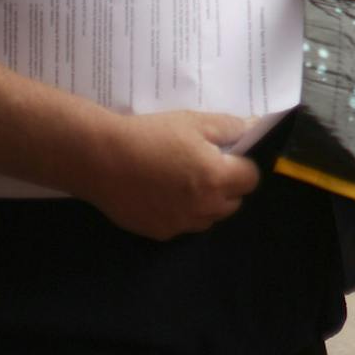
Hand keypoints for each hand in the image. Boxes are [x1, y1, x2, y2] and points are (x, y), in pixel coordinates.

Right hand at [71, 109, 259, 239]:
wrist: (101, 158)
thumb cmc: (150, 136)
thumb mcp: (194, 122)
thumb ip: (230, 127)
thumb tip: (252, 129)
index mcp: (216, 178)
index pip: (250, 180)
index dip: (244, 165)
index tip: (230, 156)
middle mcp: (202, 207)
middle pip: (233, 202)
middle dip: (228, 185)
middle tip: (208, 167)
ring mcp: (180, 223)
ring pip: (209, 218)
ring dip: (207, 203)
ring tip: (187, 182)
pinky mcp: (158, 232)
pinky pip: (183, 226)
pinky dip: (183, 213)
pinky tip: (165, 195)